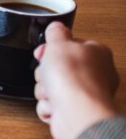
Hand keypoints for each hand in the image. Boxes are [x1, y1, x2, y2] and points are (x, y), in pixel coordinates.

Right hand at [34, 22, 118, 138]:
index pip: (69, 46)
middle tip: (48, 73)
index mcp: (96, 53)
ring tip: (52, 92)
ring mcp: (83, 95)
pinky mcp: (73, 112)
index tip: (43, 51)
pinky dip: (48, 107)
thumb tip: (55, 27)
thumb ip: (56, 32)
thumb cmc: (74, 78)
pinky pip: (50, 106)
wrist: (76, 112)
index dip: (51, 49)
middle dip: (44, 73)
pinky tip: (54, 105)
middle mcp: (93, 74)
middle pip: (56, 68)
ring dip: (44, 90)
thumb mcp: (59, 42)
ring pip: (50, 88)